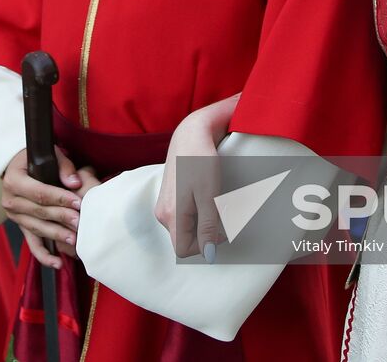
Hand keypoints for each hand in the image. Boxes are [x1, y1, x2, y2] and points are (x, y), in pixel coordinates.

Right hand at [1, 147, 91, 268]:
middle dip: (61, 218)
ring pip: (37, 228)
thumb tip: (75, 183)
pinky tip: (58, 263)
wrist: (16, 166)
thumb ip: (63, 167)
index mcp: (14, 180)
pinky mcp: (21, 226)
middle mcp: (10, 200)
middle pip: (39, 212)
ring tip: (74, 240)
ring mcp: (14, 216)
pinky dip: (44, 255)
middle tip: (80, 222)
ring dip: (56, 236)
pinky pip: (32, 244)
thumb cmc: (35, 158)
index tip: (77, 203)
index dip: (59, 198)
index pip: (39, 193)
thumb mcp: (48, 155)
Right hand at [155, 94, 238, 259]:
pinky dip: (199, 210)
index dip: (206, 244)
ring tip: (217, 199)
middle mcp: (163, 213)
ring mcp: (164, 204)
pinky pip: (185, 214)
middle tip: (224, 211)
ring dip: (204, 220)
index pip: (185, 250)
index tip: (222, 228)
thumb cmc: (201, 160)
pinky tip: (207, 193)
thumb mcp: (209, 194)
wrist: (191, 131)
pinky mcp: (170, 196)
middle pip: (186, 239)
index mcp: (170, 215)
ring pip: (187, 227)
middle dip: (206, 232)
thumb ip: (207, 226)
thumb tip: (208, 255)